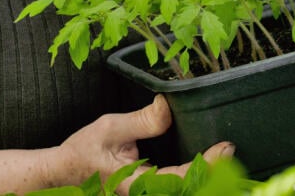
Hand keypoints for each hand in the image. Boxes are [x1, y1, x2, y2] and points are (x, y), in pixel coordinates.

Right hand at [57, 94, 234, 194]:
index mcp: (137, 184)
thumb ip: (142, 121)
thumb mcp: (110, 128)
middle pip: (189, 190)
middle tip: (231, 152)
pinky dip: (191, 178)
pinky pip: (173, 188)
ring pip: (182, 191)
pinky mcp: (145, 191)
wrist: (63, 172)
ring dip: (205, 178)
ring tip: (222, 157)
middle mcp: (144, 193)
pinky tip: (203, 165)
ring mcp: (145, 193)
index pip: (182, 178)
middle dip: (215, 175)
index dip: (209, 164)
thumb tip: (167, 107)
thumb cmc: (83, 151)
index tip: (226, 147)